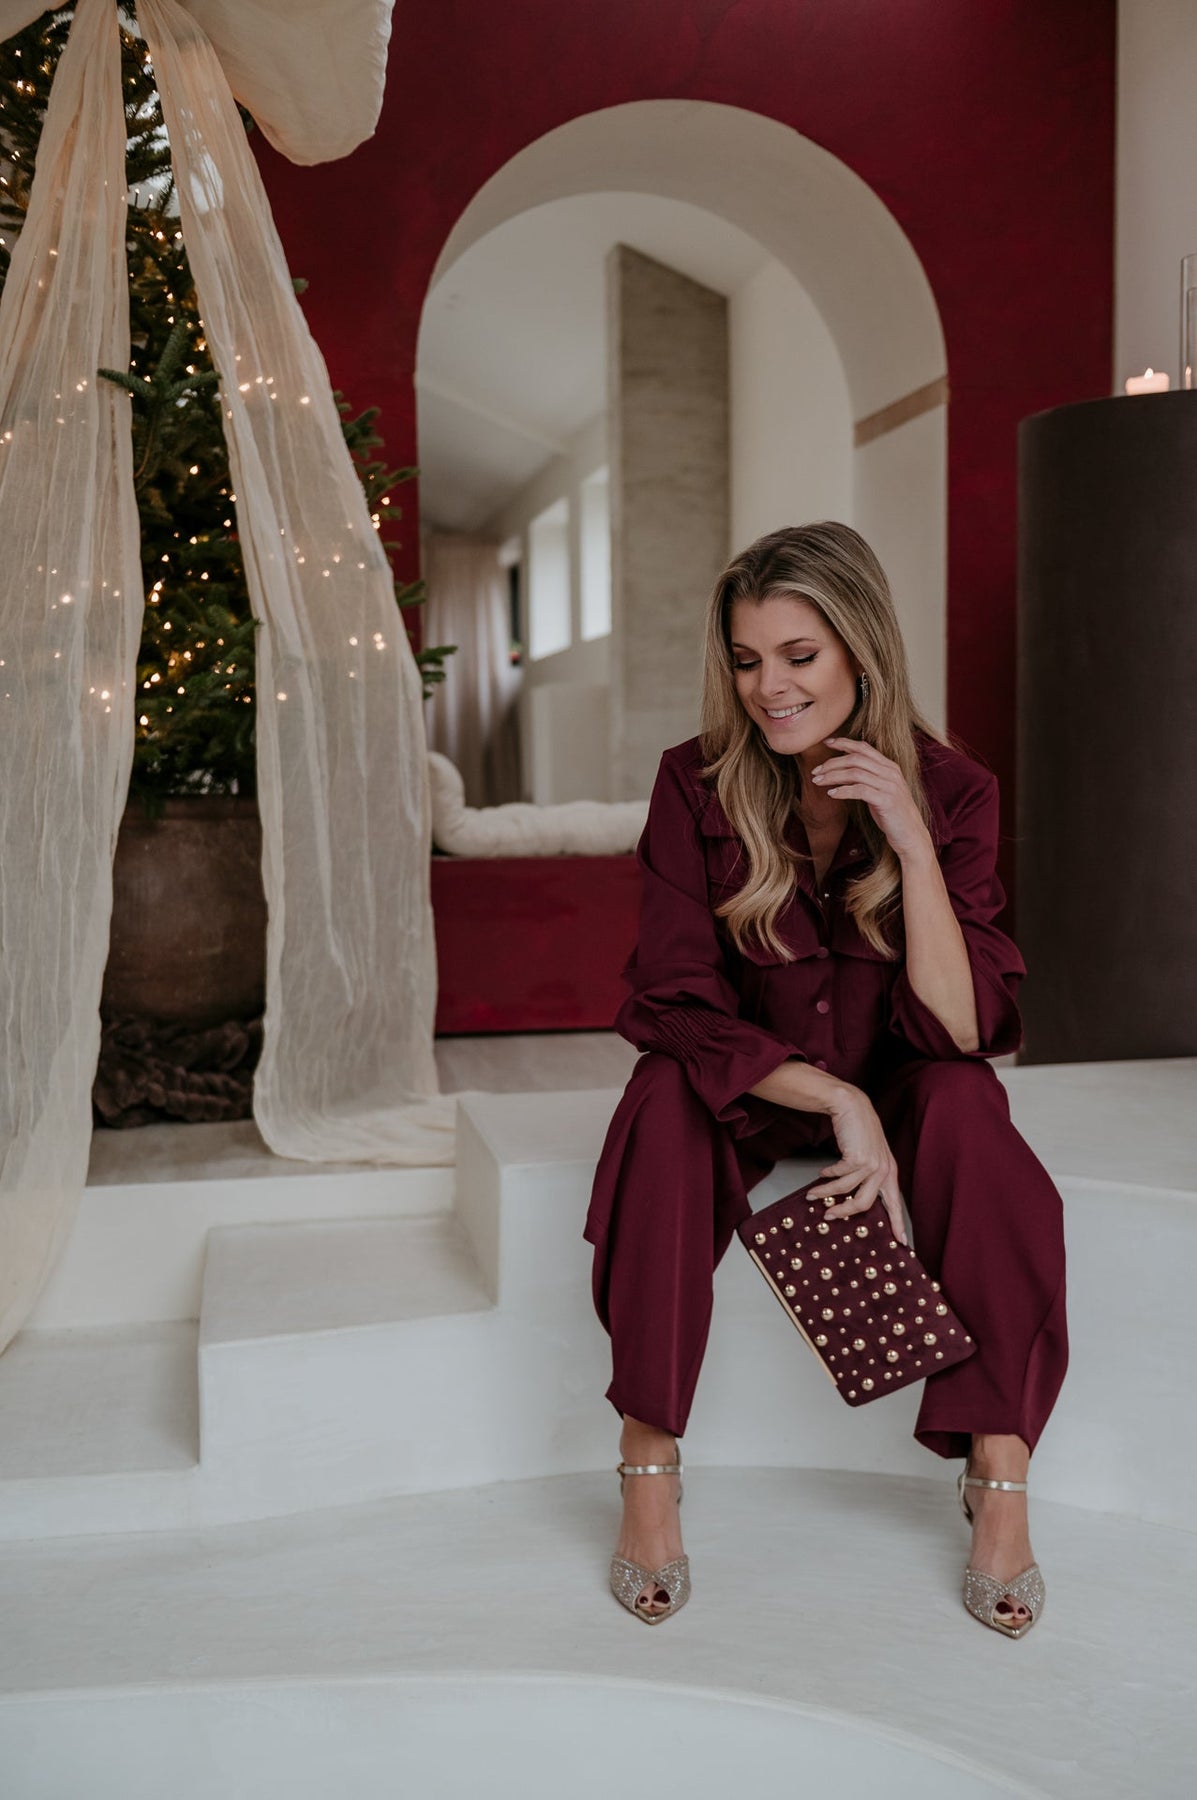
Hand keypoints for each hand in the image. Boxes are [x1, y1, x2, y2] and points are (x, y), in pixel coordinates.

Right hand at [809, 1085, 907, 1245]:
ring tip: (813, 1194)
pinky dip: (827, 1175)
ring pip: (846, 1191)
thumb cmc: (861, 1131)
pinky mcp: (857, 1158)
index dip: (898, 1224)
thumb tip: (853, 1198)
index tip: (903, 1243)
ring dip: (826, 1193)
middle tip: (829, 1216)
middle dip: (844, 1212)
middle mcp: (884, 1170)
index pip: (895, 1203)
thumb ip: (869, 1176)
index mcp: (890, 1172)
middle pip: (865, 1204)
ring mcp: (871, 1165)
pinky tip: (822, 1172)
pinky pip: (838, 1175)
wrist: (853, 1106)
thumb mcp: (871, 1155)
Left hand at [810, 736, 930, 860]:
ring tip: (818, 781)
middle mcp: (890, 773)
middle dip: (832, 762)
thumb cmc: (892, 813)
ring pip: (855, 773)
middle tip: (816, 771)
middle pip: (856, 758)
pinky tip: (831, 794)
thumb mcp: (881, 789)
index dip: (844, 743)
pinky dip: (843, 791)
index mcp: (889, 766)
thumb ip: (869, 777)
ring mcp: (889, 786)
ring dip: (833, 776)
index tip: (826, 743)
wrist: (911, 834)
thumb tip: (844, 769)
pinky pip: (859, 790)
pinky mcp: (886, 801)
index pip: (864, 748)